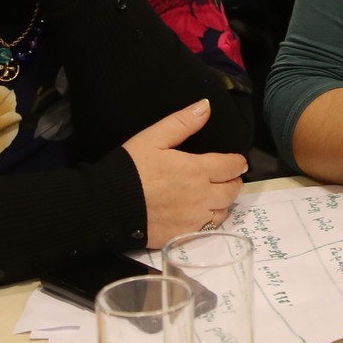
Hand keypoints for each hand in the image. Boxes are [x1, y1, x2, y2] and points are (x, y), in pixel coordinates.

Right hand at [122, 100, 248, 244]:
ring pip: (223, 211)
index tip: (236, 161)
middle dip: (233, 181)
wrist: (106, 206)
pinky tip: (200, 213)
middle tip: (226, 177)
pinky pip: (208, 229)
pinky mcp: (183, 235)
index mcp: (196, 170)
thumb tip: (206, 106)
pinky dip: (210, 220)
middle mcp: (201, 196)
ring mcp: (193, 219)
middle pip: (232, 191)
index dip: (237, 162)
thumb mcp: (153, 138)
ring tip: (215, 195)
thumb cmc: (129, 169)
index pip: (232, 166)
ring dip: (223, 201)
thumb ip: (182, 122)